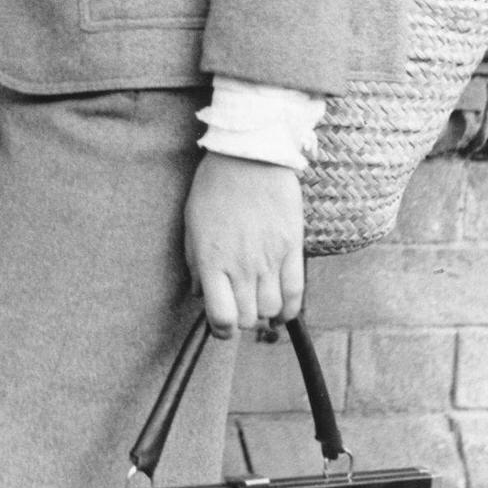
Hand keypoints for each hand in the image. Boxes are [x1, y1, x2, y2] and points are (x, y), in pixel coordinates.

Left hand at [183, 153, 304, 338]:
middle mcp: (241, 265)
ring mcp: (269, 258)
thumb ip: (194, 262)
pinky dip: (289, 309)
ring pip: (271, 309)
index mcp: (212, 259)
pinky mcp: (292, 248)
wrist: (249, 157)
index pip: (221, 317)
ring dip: (263, 313)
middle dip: (241, 320)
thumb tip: (200, 292)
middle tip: (238, 308)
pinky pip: (295, 293)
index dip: (221, 330)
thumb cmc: (214, 187)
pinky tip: (282, 311)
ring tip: (257, 302)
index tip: (221, 325)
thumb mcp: (192, 224)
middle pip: (248, 318)